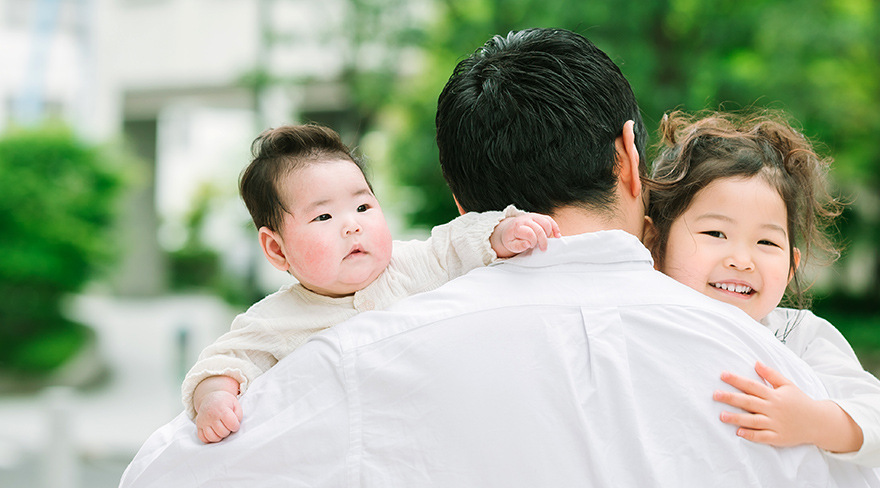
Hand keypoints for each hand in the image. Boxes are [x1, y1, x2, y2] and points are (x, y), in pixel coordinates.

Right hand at [195, 390, 242, 443]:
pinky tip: (214, 433)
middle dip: (228, 431)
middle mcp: (211, 415)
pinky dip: (209, 439)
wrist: (211, 398)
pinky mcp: (198, 425)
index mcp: (222, 409)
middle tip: (227, 426)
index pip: (232, 424)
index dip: (236, 426)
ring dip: (219, 436)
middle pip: (223, 432)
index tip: (235, 423)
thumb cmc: (225, 402)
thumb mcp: (235, 404)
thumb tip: (235, 426)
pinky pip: (203, 438)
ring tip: (221, 430)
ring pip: (212, 437)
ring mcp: (203, 421)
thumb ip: (238, 415)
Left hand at [492, 213, 560, 257]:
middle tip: (542, 248)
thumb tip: (527, 244)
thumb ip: (517, 246)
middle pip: (539, 229)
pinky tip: (557, 235)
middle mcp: (525, 219)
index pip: (529, 233)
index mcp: (517, 226)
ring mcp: (532, 216)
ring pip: (546, 223)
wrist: (509, 229)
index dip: (532, 242)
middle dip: (543, 241)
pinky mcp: (538, 216)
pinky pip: (549, 219)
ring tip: (544, 241)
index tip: (531, 246)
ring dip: (548, 234)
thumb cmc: (510, 238)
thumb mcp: (510, 245)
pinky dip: (555, 227)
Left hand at [713, 361, 860, 451]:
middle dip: (731, 398)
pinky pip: (762, 437)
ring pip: (753, 421)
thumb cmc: (800, 402)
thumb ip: (771, 374)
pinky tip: (738, 433)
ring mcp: (776, 424)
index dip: (737, 380)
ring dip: (737, 418)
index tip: (722, 375)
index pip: (752, 386)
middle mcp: (773, 409)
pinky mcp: (778, 437)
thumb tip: (756, 363)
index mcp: (774, 395)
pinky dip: (751, 435)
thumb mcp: (788, 385)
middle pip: (749, 402)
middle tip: (715, 395)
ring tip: (721, 415)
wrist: (819, 422)